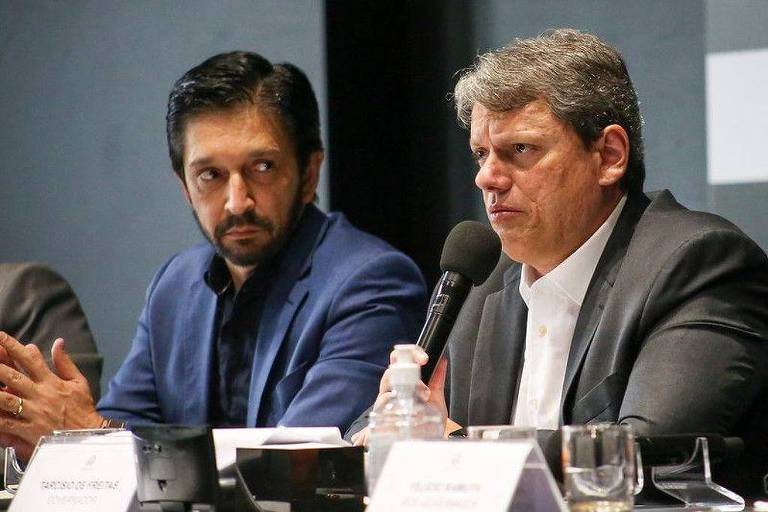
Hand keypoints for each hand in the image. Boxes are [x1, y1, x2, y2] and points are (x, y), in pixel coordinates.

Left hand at [0, 332, 103, 459]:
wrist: (87, 435)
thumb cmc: (82, 408)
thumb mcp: (79, 382)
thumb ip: (65, 362)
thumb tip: (58, 342)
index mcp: (51, 382)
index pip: (30, 360)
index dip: (14, 347)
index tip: (0, 336)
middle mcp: (40, 395)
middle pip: (13, 377)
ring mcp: (33, 413)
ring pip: (7, 400)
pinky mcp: (28, 430)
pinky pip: (7, 424)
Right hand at [352, 346, 449, 446]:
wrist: (424, 445)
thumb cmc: (426, 422)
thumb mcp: (436, 399)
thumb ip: (437, 380)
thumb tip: (442, 360)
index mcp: (401, 382)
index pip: (399, 360)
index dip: (411, 354)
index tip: (425, 358)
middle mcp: (390, 392)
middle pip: (389, 374)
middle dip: (407, 376)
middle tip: (424, 386)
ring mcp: (384, 408)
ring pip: (384, 394)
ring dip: (403, 396)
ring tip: (421, 401)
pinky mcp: (380, 424)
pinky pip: (381, 415)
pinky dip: (393, 414)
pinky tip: (404, 415)